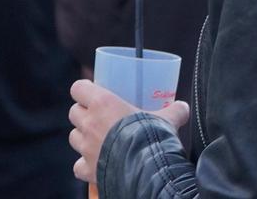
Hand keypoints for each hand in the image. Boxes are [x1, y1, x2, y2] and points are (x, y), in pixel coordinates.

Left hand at [68, 79, 189, 183]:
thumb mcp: (167, 118)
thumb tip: (182, 107)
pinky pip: (78, 166)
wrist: (146, 170)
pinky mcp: (87, 169)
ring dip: (83, 137)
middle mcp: (89, 123)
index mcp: (103, 103)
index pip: (78, 88)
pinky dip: (84, 165)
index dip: (84, 90)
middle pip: (74, 112)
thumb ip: (174, 110)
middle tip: (99, 116)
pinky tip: (96, 163)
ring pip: (74, 137)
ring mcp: (86, 147)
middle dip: (83, 113)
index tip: (93, 92)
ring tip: (98, 139)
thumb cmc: (152, 138)